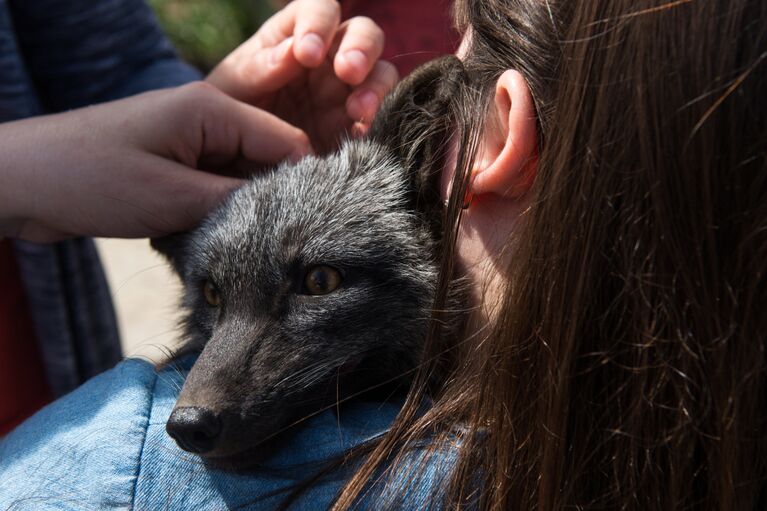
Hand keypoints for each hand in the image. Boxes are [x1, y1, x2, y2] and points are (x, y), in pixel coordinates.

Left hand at [0, 83, 311, 242]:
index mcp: (212, 109)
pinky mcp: (176, 162)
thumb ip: (238, 201)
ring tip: (232, 240)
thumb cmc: (91, 180)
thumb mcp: (174, 198)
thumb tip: (287, 211)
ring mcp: (190, 139)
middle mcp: (207, 117)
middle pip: (267, 159)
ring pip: (242, 176)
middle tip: (267, 243)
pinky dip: (218, 209)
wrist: (22, 181)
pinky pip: (216, 185)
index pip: (286, 142)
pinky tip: (207, 233)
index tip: (303, 226)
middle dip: (270, 199)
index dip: (301, 184)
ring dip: (240, 208)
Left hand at [206, 0, 398, 151]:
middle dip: (361, 49)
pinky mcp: (357, 127)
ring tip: (359, 111)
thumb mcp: (232, 88)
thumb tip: (293, 51)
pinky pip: (380, 118)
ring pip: (381, 73)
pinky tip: (360, 138)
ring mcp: (348, 92)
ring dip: (376, 87)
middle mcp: (330, 57)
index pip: (320, 10)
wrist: (234, 162)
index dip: (319, 25)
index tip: (307, 54)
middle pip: (364, 34)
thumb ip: (259, 68)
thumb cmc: (229, 111)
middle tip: (348, 72)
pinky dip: (376, 125)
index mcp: (296, 34)